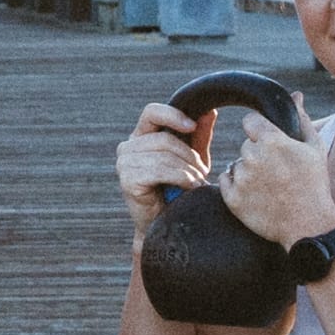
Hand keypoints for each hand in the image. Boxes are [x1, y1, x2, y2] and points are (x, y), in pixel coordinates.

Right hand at [116, 101, 213, 228]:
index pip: (151, 112)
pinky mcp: (127, 180)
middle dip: (189, 155)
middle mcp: (128, 147)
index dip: (172, 115)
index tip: (192, 126)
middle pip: (164, 138)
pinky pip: (159, 170)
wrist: (168, 223)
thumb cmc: (178, 190)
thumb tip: (210, 111)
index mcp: (141, 137)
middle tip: (202, 172)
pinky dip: (180, 178)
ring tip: (197, 182)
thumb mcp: (192, 159)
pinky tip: (189, 187)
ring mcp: (124, 163)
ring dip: (187, 170)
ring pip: (163, 155)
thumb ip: (199, 136)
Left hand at [219, 113, 334, 247]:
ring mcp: (241, 179)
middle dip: (258, 154)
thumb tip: (295, 95)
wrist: (308, 225)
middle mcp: (253, 158)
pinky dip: (237, 186)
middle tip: (278, 171)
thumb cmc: (314, 184)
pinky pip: (227, 180)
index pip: (250, 121)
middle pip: (245, 145)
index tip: (271, 145)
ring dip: (248, 171)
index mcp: (272, 141)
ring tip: (271, 186)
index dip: (261, 131)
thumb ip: (301, 118)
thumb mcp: (315, 148)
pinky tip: (258, 194)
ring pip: (237, 164)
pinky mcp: (232, 199)